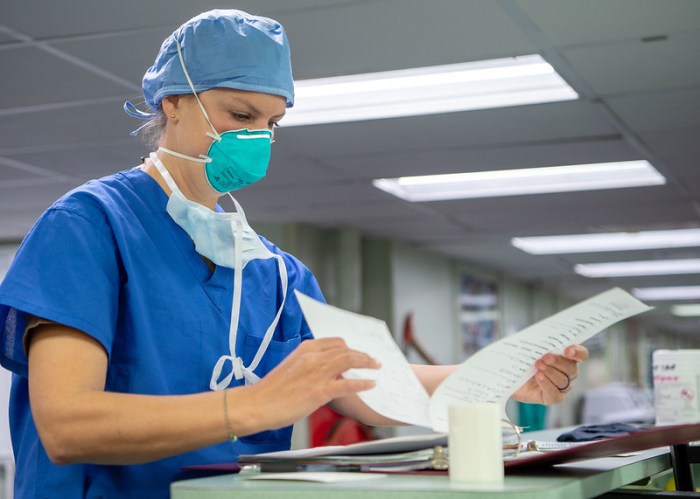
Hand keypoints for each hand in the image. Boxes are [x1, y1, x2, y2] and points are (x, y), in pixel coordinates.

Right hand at [244, 338, 379, 431]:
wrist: (256, 404)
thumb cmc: (271, 391)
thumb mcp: (291, 367)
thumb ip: (309, 365)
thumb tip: (326, 371)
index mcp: (305, 348)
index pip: (335, 342)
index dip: (351, 347)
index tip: (359, 351)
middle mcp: (312, 357)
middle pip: (346, 349)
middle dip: (363, 354)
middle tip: (374, 360)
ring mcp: (316, 373)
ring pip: (349, 361)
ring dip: (367, 363)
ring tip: (377, 367)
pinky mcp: (319, 391)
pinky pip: (348, 385)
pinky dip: (363, 383)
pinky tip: (371, 384)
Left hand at [511, 345, 588, 404]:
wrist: (508, 376)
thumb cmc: (522, 360)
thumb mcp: (529, 348)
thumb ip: (539, 344)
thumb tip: (541, 338)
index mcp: (566, 358)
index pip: (581, 355)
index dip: (578, 353)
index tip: (567, 350)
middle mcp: (567, 373)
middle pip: (572, 368)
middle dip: (559, 362)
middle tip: (545, 357)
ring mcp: (561, 387)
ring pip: (563, 381)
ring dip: (550, 372)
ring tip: (538, 365)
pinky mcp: (552, 397)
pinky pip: (555, 394)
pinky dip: (547, 384)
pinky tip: (538, 376)